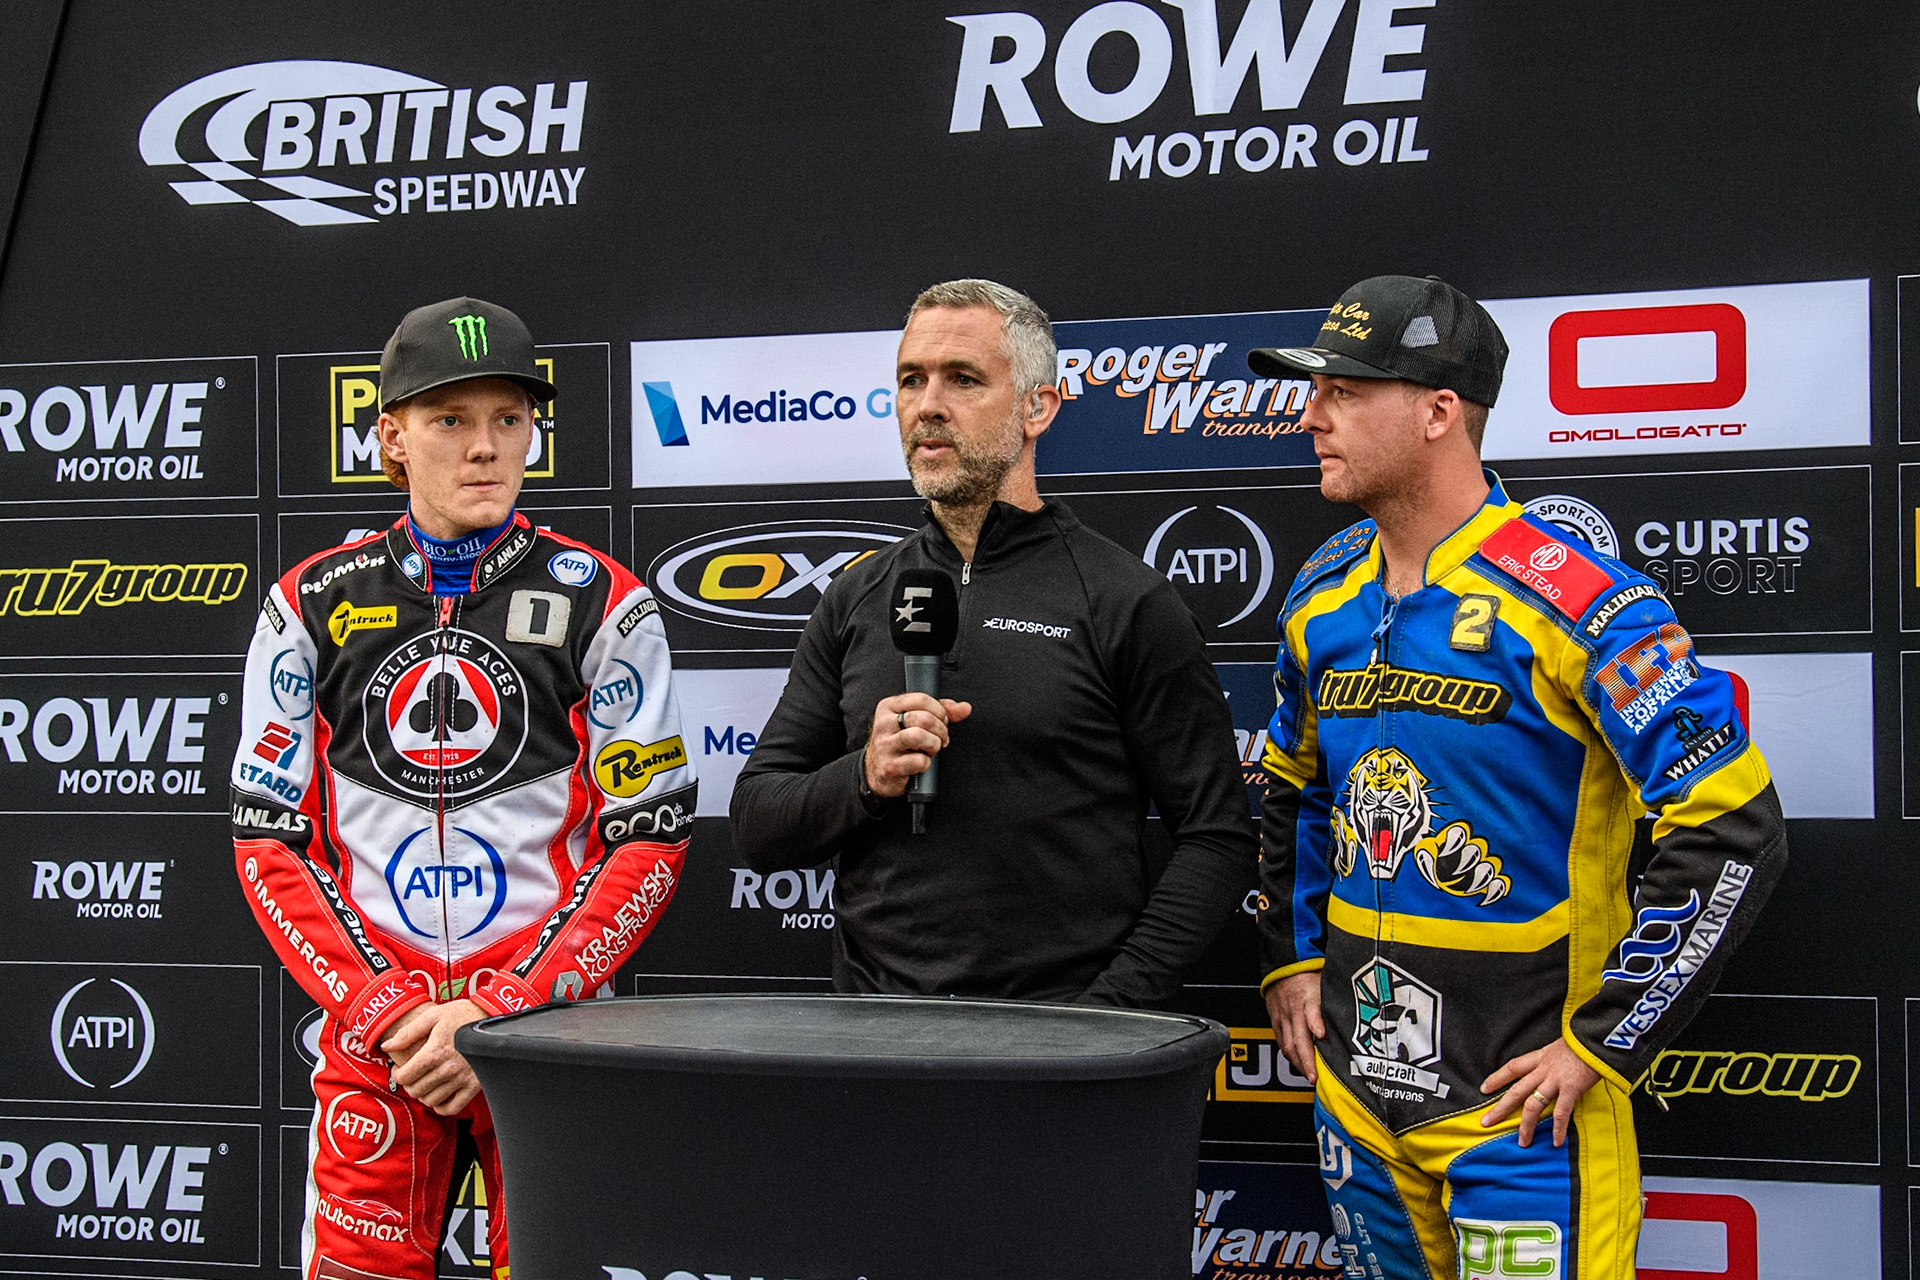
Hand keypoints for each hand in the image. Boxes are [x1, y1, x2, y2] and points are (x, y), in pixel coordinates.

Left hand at [381, 998, 486, 1116]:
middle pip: (416, 1090)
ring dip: (423, 1094)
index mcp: (435, 1051)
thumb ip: (408, 1032)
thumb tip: (386, 1046)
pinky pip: (452, 1107)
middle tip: (412, 1075)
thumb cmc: (462, 1013)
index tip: (399, 1069)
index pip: (405, 1077)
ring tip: (426, 1083)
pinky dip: (441, 1106)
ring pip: (431, 1100)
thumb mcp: (433, 1015)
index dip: (397, 1074)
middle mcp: (448, 1068)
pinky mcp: (475, 1085)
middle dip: (409, 1084)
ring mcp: (462, 1079)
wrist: (494, 1016)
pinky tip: (439, 1094)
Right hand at [864, 694, 972, 797]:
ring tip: (931, 749)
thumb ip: (941, 711)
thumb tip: (965, 708)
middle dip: (940, 730)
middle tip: (940, 738)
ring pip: (920, 736)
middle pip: (923, 718)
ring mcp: (885, 746)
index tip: (942, 721)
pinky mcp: (890, 767)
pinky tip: (921, 762)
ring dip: (934, 745)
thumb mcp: (915, 720)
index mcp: (889, 707)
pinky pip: (919, 761)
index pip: (921, 699)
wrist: (877, 771)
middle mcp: (883, 724)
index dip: (940, 712)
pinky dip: (926, 763)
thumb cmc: (900, 743)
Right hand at [1263, 971, 1323, 1084]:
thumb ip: (1330, 1005)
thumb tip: (1344, 1023)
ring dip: (1298, 1063)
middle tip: (1314, 1077)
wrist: (1283, 966)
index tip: (1322, 1036)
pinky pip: (1281, 1041)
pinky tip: (1298, 1064)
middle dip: (1306, 1061)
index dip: (1316, 1024)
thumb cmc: (1308, 976)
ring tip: (1308, 1076)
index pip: (1312, 1013)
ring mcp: (1282, 1017)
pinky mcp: (1275, 1021)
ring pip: (1287, 1045)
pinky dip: (1289, 1055)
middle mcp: (1293, 1010)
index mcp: (1308, 999)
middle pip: (1298, 1039)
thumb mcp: (1324, 985)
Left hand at [1480, 1036, 1600, 1147]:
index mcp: (1540, 1057)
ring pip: (1533, 1106)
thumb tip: (1552, 1070)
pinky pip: (1561, 1113)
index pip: (1512, 1068)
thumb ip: (1553, 1060)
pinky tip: (1556, 1142)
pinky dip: (1557, 1129)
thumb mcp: (1561, 1046)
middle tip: (1486, 1122)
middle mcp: (1543, 1070)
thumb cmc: (1583, 1042)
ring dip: (1526, 1126)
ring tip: (1522, 1142)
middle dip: (1500, 1108)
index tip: (1484, 1088)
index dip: (1497, 1078)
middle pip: (1516, 1091)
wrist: (1597, 1038)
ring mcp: (1555, 1080)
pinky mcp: (1570, 1089)